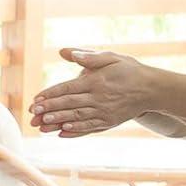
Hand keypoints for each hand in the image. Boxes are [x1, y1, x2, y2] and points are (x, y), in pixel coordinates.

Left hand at [31, 49, 153, 135]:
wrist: (153, 89)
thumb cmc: (129, 70)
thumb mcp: (111, 57)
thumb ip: (88, 56)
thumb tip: (65, 52)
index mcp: (97, 81)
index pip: (68, 88)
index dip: (51, 94)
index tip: (36, 99)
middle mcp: (99, 98)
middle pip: (70, 104)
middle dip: (50, 109)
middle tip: (33, 113)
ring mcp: (104, 112)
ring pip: (77, 118)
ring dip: (58, 122)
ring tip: (41, 125)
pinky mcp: (109, 122)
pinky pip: (90, 128)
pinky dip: (75, 132)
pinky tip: (62, 133)